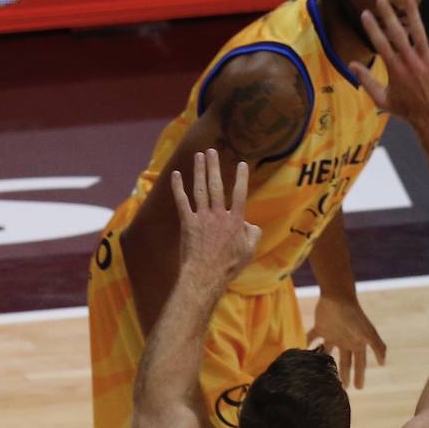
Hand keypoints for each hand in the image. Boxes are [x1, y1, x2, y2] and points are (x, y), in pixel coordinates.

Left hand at [171, 149, 261, 285]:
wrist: (206, 276)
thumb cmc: (229, 266)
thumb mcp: (249, 251)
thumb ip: (253, 234)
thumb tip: (251, 225)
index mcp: (235, 220)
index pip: (240, 193)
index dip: (241, 177)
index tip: (242, 163)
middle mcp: (219, 214)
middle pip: (217, 185)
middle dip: (214, 166)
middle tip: (212, 151)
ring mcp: (202, 217)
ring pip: (200, 189)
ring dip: (199, 171)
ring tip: (199, 156)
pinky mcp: (188, 223)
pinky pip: (182, 201)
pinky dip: (178, 187)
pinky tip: (175, 175)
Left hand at [309, 296, 386, 388]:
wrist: (339, 297)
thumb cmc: (354, 316)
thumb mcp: (368, 333)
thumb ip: (377, 347)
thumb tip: (383, 363)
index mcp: (357, 343)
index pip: (359, 363)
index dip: (359, 376)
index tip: (358, 388)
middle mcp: (345, 341)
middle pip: (344, 361)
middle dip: (344, 374)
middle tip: (342, 388)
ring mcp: (333, 334)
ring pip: (328, 353)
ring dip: (325, 362)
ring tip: (320, 375)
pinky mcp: (320, 328)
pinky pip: (312, 338)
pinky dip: (307, 344)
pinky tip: (302, 353)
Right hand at [348, 0, 428, 131]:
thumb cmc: (407, 110)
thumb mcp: (382, 99)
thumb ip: (366, 81)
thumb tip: (351, 65)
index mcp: (395, 69)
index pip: (380, 43)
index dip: (371, 27)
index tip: (365, 13)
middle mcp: (410, 62)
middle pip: (397, 33)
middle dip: (388, 14)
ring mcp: (427, 60)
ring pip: (419, 31)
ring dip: (412, 12)